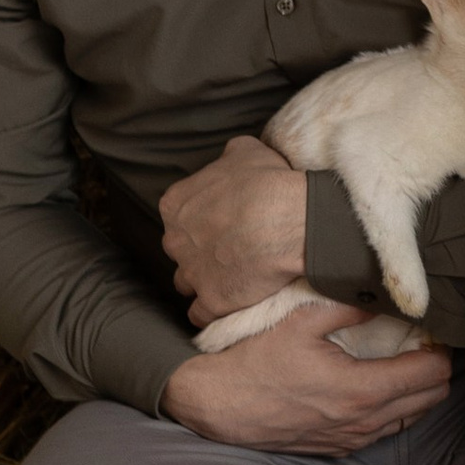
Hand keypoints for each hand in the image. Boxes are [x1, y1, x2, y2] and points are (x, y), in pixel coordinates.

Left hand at [160, 134, 309, 323]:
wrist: (288, 220)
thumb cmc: (268, 182)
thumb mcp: (245, 150)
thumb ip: (226, 159)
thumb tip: (228, 161)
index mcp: (176, 204)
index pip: (177, 216)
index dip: (199, 219)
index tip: (221, 221)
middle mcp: (176, 240)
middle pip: (179, 249)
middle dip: (197, 250)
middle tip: (228, 247)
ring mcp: (192, 273)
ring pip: (186, 282)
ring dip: (202, 280)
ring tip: (229, 277)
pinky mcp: (211, 301)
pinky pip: (200, 314)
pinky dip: (211, 311)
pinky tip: (228, 303)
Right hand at [162, 301, 453, 454]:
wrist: (219, 407)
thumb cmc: (256, 362)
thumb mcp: (300, 322)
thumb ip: (346, 305)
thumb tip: (380, 293)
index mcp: (363, 390)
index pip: (433, 374)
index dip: (442, 349)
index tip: (432, 330)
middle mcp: (365, 422)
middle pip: (432, 399)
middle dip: (436, 369)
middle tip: (422, 343)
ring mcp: (353, 440)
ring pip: (412, 418)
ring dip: (417, 391)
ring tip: (402, 362)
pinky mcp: (339, 449)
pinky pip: (385, 431)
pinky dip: (394, 409)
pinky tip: (377, 386)